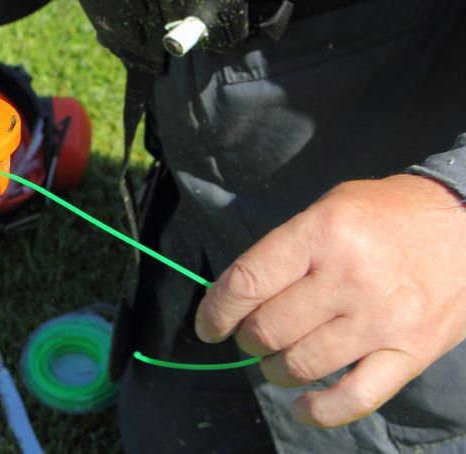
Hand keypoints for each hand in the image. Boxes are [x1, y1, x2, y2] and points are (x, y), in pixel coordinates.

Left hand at [195, 174, 465, 427]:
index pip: (247, 283)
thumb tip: (236, 296)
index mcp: (320, 234)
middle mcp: (348, 278)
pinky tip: (302, 408)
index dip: (215, 312)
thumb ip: (283, 250)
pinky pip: (356, 398)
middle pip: (269, 329)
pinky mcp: (411, 351)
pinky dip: (321, 412)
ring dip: (275, 370)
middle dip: (247, 339)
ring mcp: (381, 319)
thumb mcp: (328, 207)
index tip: (208, 326)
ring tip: (276, 361)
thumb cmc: (387, 212)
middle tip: (251, 335)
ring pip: (302, 365)